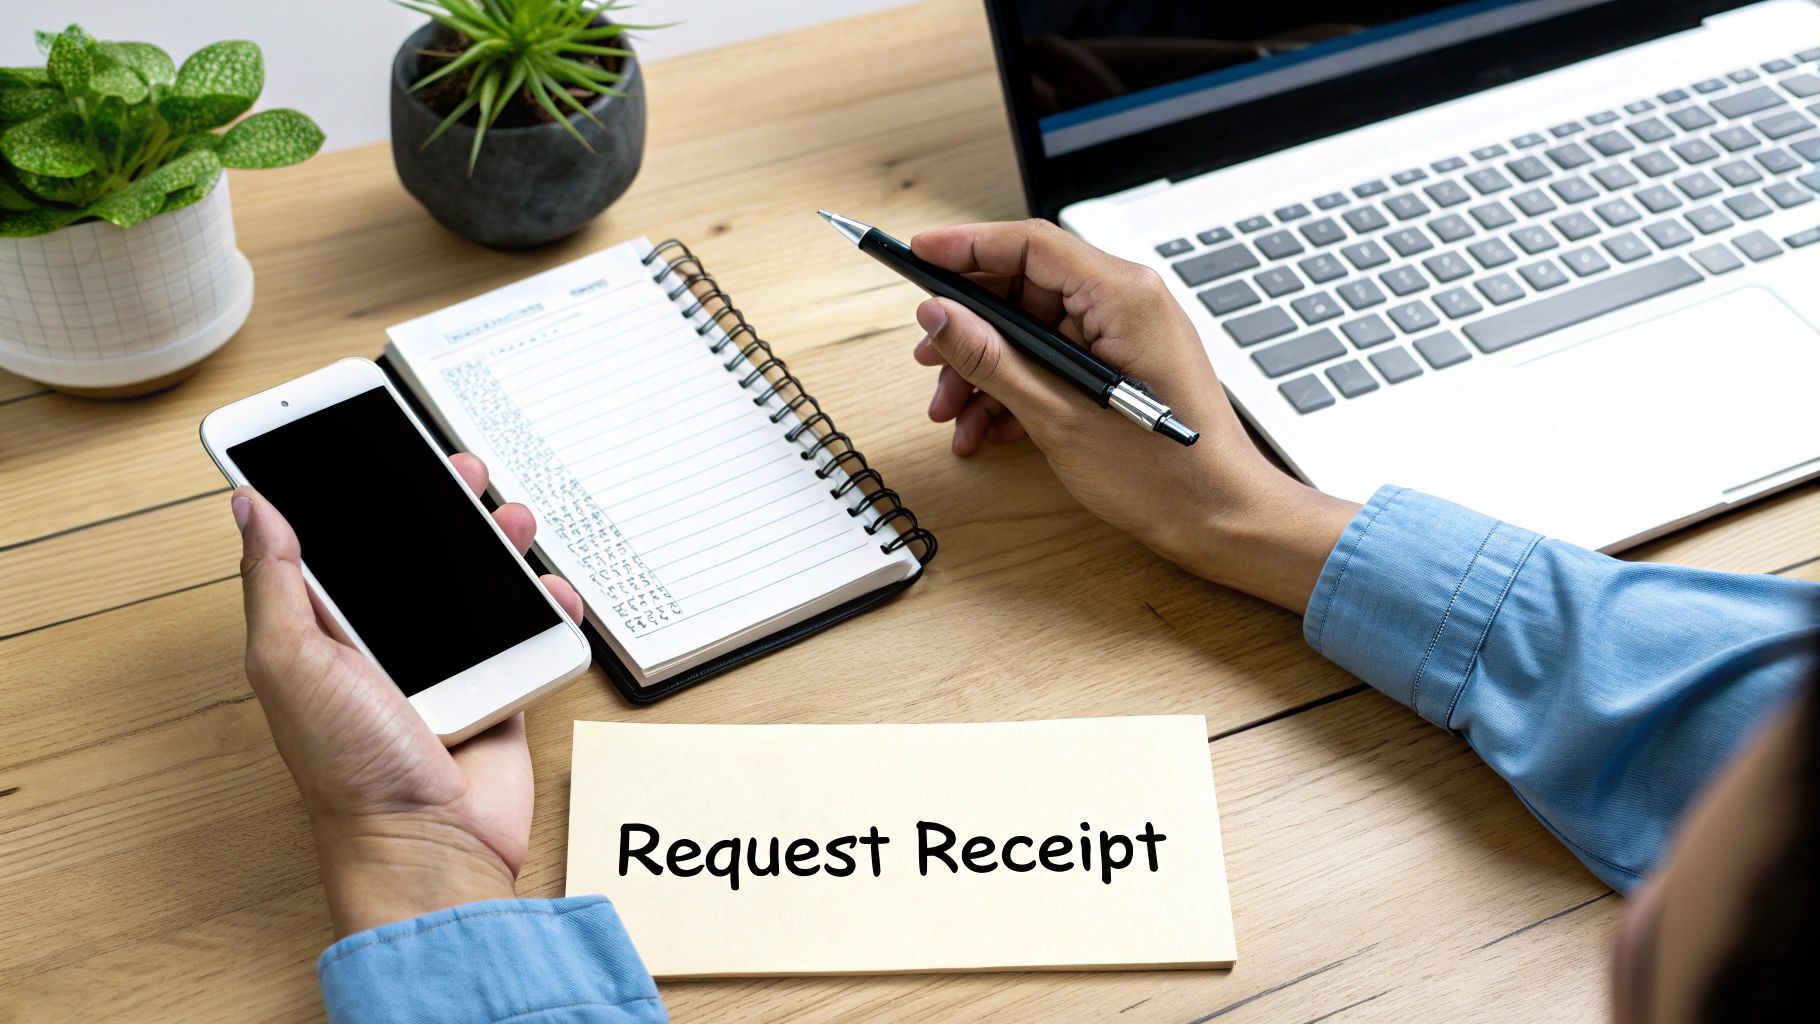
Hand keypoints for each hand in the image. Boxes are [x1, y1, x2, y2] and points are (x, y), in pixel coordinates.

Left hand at [232, 454, 583, 937]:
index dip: (343, 494)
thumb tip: (251, 507)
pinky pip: (525, 636)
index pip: (330, 546)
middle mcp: (382, 647)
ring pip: (475, 588)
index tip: (360, 444)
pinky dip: (546, 609)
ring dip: (498, 546)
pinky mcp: (495, 691)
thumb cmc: (349, 771)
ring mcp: (442, 669)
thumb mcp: (291, 664)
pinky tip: (550, 591)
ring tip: (513, 518)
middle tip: (455, 470)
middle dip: (437, 507)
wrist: (430, 846)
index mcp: (323, 635)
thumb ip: (276, 583)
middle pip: (413, 556)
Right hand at [910, 219, 1357, 611]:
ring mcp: (1124, 334)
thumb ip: (992, 360)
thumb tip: (939, 317)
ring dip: (984, 370)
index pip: (1030, 245)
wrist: (1219, 519)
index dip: (965, 247)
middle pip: (1023, 288)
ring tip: (954, 413)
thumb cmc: (1164, 473)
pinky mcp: (1119, 365)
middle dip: (969, 330)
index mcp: (1123, 296)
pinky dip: (1014, 389)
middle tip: (928, 361)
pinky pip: (1051, 359)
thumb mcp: (1057, 416)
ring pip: (1030, 330)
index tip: (915, 255)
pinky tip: (986, 428)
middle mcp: (1126, 302)